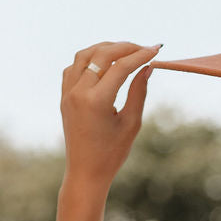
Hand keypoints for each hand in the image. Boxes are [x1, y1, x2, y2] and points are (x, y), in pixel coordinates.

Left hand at [59, 40, 161, 191]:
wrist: (86, 172)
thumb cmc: (112, 153)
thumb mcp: (131, 123)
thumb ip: (138, 92)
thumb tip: (147, 67)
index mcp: (96, 101)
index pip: (121, 67)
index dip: (140, 56)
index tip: (156, 50)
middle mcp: (78, 92)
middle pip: (102, 54)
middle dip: (125, 47)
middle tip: (144, 49)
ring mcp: (68, 92)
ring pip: (85, 55)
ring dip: (106, 48)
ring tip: (125, 51)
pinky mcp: (64, 95)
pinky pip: (75, 66)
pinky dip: (90, 59)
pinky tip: (105, 63)